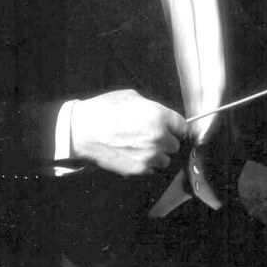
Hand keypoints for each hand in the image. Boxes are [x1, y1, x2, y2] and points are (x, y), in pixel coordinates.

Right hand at [70, 89, 188, 176]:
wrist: (83, 130)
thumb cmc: (105, 110)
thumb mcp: (132, 97)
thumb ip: (152, 107)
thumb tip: (162, 115)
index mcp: (159, 116)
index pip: (183, 127)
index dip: (177, 128)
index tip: (172, 130)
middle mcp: (159, 137)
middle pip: (175, 145)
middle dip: (166, 141)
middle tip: (151, 137)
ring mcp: (150, 155)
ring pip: (165, 160)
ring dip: (157, 155)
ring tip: (140, 147)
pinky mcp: (139, 169)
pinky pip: (151, 169)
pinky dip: (145, 164)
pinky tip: (132, 154)